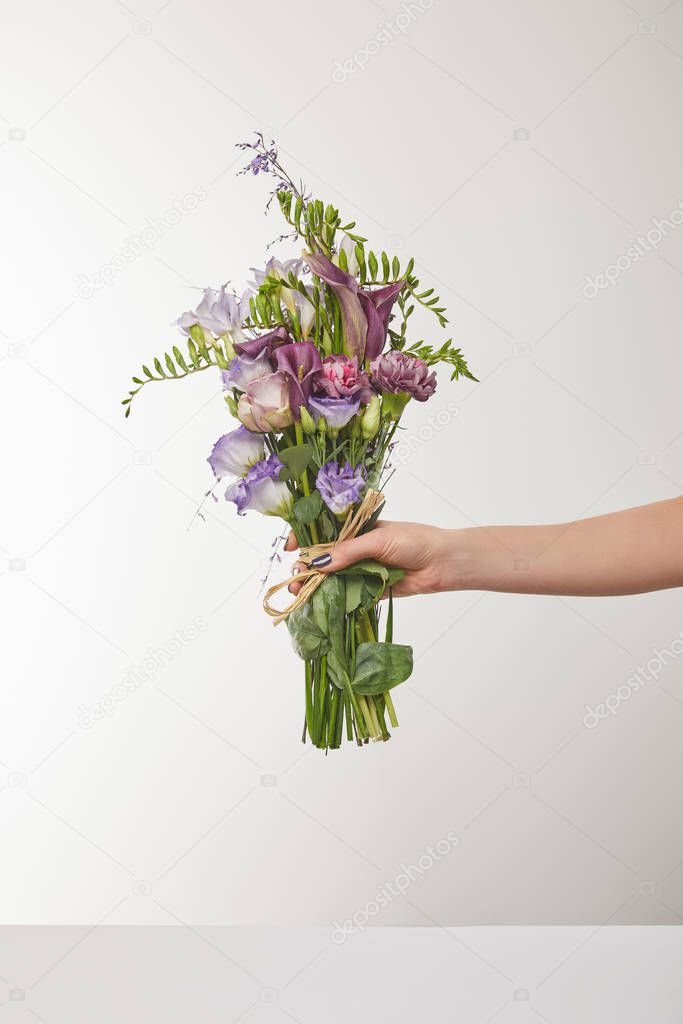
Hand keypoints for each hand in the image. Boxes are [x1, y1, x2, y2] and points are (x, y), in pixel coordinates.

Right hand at [286, 520, 455, 597]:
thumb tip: (318, 563)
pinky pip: (346, 593)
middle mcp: (355, 547)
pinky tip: (318, 603)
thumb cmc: (415, 541)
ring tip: (301, 593)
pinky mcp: (369, 588)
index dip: (304, 538)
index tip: (290, 548)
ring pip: (330, 577)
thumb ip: (348, 552)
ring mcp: (361, 568)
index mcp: (355, 527)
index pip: (322, 530)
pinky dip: (331, 598)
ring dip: (314, 584)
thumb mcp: (378, 540)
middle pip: (322, 557)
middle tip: (296, 578)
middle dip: (306, 566)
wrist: (442, 563)